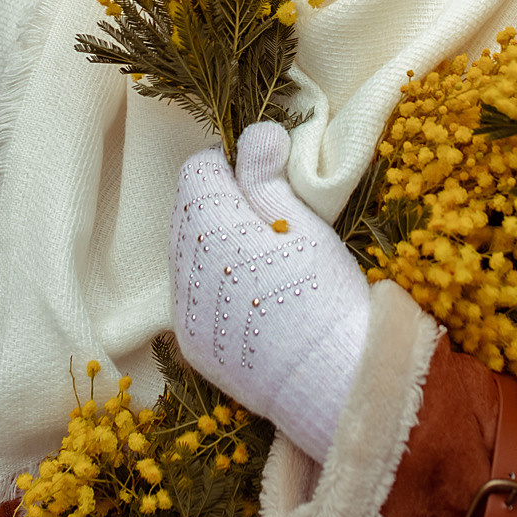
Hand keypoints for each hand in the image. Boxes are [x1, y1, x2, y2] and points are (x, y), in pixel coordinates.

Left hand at [171, 121, 371, 462]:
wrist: (332, 386)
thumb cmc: (325, 296)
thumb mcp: (303, 225)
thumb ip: (266, 176)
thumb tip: (254, 131)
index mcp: (209, 230)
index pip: (197, 170)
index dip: (230, 163)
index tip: (264, 173)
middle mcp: (184, 271)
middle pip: (189, 212)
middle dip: (221, 203)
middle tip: (270, 217)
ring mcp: (185, 313)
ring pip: (189, 256)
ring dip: (216, 246)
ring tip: (265, 259)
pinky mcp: (194, 346)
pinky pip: (194, 297)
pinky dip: (217, 287)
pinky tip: (255, 297)